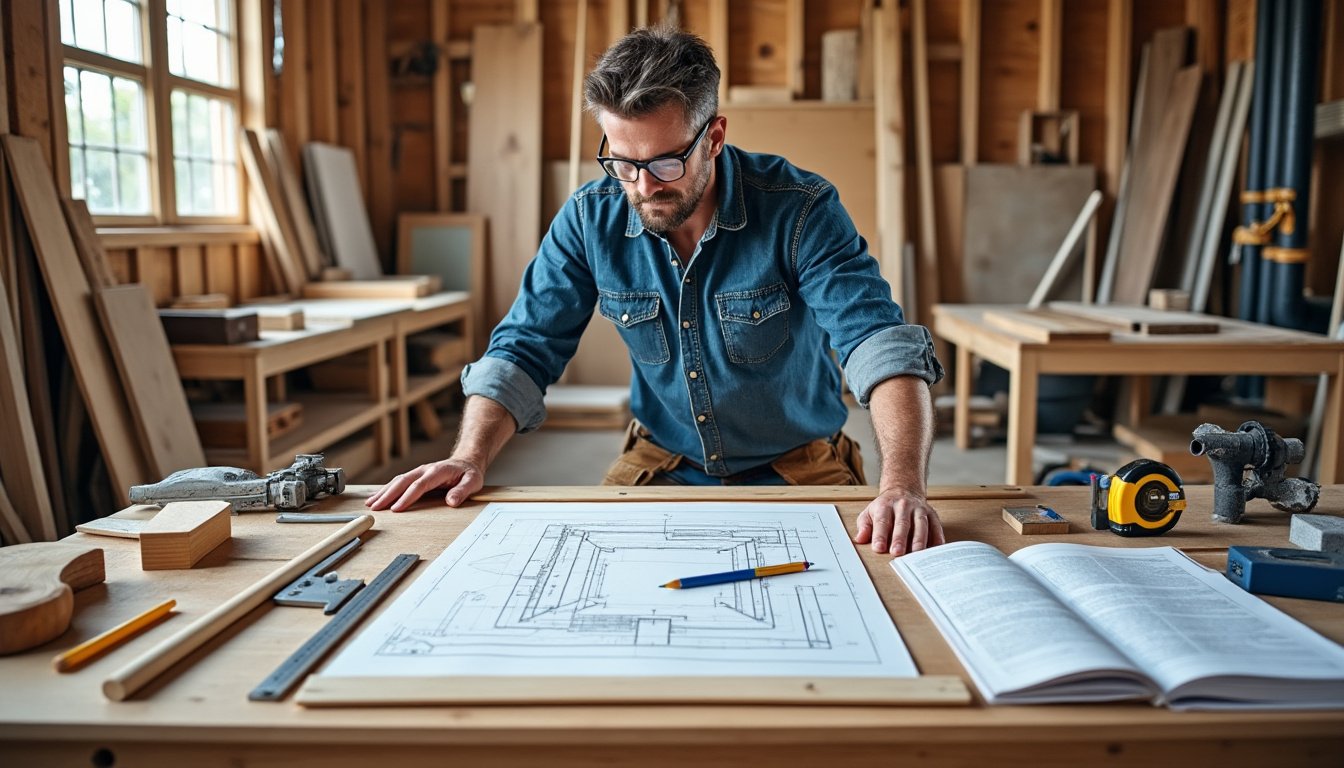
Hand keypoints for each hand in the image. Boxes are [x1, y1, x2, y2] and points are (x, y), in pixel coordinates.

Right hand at [364, 458, 484, 511]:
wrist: (466, 462)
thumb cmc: (469, 474)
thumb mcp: (473, 481)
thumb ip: (463, 491)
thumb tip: (451, 501)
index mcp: (438, 471)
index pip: (419, 485)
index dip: (407, 497)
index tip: (396, 509)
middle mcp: (425, 470)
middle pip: (403, 482)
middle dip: (388, 495)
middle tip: (376, 508)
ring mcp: (418, 472)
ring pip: (397, 481)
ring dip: (383, 492)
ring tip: (370, 504)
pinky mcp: (415, 476)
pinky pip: (398, 482)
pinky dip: (386, 489)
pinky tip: (375, 497)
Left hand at [854, 488, 944, 555]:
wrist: (903, 489)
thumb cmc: (885, 507)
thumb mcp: (869, 512)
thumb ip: (864, 526)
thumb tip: (860, 539)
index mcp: (885, 506)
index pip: (882, 521)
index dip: (880, 535)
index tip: (879, 548)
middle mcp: (903, 506)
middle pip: (902, 523)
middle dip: (900, 539)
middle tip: (897, 553)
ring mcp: (919, 509)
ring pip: (920, 524)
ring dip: (919, 540)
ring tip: (916, 553)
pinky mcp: (932, 514)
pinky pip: (936, 526)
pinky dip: (937, 537)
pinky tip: (935, 548)